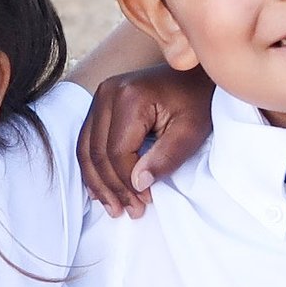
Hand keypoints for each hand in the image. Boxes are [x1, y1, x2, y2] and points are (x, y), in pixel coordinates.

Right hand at [80, 65, 213, 215]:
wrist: (197, 75)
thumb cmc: (198, 102)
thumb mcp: (191, 132)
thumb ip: (165, 157)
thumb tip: (137, 184)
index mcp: (129, 96)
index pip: (117, 152)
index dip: (128, 182)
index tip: (146, 201)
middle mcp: (108, 92)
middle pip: (97, 152)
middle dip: (112, 188)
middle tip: (130, 211)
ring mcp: (101, 95)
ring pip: (87, 149)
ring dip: (99, 182)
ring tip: (114, 207)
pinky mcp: (101, 102)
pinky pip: (88, 140)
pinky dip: (94, 167)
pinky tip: (103, 189)